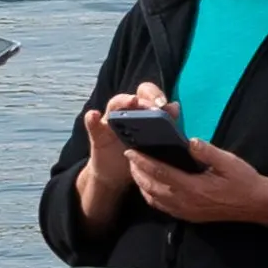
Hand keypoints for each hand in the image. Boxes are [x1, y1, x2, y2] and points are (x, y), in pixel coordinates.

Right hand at [73, 82, 160, 229]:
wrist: (117, 174)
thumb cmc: (139, 154)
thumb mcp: (154, 141)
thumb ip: (164, 124)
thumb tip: (175, 106)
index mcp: (141, 112)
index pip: (147, 94)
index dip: (156, 95)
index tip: (165, 104)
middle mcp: (124, 112)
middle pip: (132, 97)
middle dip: (144, 98)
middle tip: (155, 107)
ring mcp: (109, 122)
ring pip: (114, 105)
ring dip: (123, 101)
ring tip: (132, 101)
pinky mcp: (97, 135)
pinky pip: (92, 124)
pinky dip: (92, 118)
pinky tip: (94, 115)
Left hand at [124, 125, 267, 229]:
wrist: (257, 205)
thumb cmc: (244, 181)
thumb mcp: (229, 162)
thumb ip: (208, 152)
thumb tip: (190, 141)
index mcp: (193, 187)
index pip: (160, 172)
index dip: (142, 161)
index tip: (130, 151)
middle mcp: (185, 202)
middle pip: (151, 186)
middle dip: (137, 171)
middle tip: (129, 157)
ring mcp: (185, 211)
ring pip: (153, 198)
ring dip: (141, 184)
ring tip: (136, 169)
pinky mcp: (188, 216)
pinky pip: (162, 207)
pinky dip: (151, 196)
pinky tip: (150, 186)